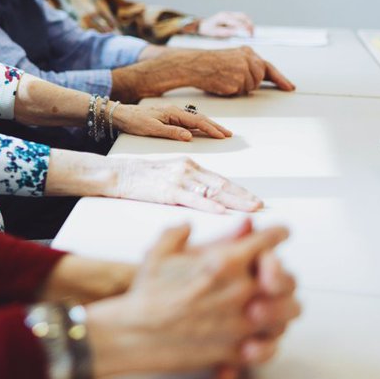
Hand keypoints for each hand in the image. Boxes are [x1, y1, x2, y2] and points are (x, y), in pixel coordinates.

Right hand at [86, 223, 299, 378]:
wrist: (135, 333)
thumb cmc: (146, 293)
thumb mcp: (160, 251)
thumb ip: (180, 232)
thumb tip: (192, 224)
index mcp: (225, 261)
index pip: (269, 240)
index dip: (276, 233)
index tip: (280, 233)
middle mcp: (241, 290)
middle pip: (289, 278)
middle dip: (282, 274)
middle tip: (272, 274)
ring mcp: (243, 323)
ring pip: (288, 313)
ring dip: (281, 307)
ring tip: (267, 304)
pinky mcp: (238, 350)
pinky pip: (271, 346)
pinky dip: (267, 341)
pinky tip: (257, 334)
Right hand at [107, 156, 262, 212]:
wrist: (117, 174)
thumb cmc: (142, 179)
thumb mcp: (170, 176)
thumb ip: (189, 185)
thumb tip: (210, 201)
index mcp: (190, 166)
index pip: (221, 180)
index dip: (241, 191)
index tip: (256, 201)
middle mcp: (188, 169)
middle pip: (222, 184)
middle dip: (244, 197)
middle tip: (262, 206)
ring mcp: (178, 179)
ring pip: (213, 191)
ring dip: (235, 201)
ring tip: (252, 209)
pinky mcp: (167, 190)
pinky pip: (193, 199)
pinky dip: (210, 206)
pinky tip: (223, 212)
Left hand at [113, 103, 232, 141]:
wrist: (120, 114)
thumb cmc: (134, 121)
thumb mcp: (151, 129)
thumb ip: (171, 133)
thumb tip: (190, 136)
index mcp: (173, 113)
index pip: (197, 121)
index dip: (212, 129)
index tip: (223, 136)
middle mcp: (175, 111)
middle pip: (200, 118)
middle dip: (215, 126)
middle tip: (229, 134)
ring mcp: (172, 114)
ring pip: (195, 119)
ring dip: (209, 125)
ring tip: (221, 132)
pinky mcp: (169, 117)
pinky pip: (188, 121)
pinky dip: (199, 126)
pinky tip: (202, 130)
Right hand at [164, 48, 294, 95]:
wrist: (194, 65)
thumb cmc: (210, 63)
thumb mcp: (232, 57)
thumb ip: (248, 64)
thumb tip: (262, 77)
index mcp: (247, 52)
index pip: (269, 67)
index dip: (281, 79)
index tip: (289, 87)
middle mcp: (248, 60)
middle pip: (260, 79)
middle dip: (251, 83)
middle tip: (234, 80)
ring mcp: (243, 71)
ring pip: (251, 87)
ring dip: (240, 87)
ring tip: (225, 79)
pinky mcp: (236, 81)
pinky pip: (239, 92)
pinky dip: (231, 91)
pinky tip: (221, 83)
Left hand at [199, 11, 253, 37]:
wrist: (201, 25)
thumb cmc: (207, 29)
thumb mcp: (216, 33)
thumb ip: (227, 32)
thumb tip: (238, 32)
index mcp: (223, 17)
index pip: (238, 22)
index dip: (245, 29)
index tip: (249, 35)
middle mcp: (227, 13)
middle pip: (243, 16)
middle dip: (250, 24)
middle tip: (253, 33)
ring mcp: (229, 13)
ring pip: (243, 15)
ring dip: (249, 22)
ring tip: (251, 31)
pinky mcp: (230, 16)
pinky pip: (240, 17)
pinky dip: (245, 22)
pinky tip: (246, 29)